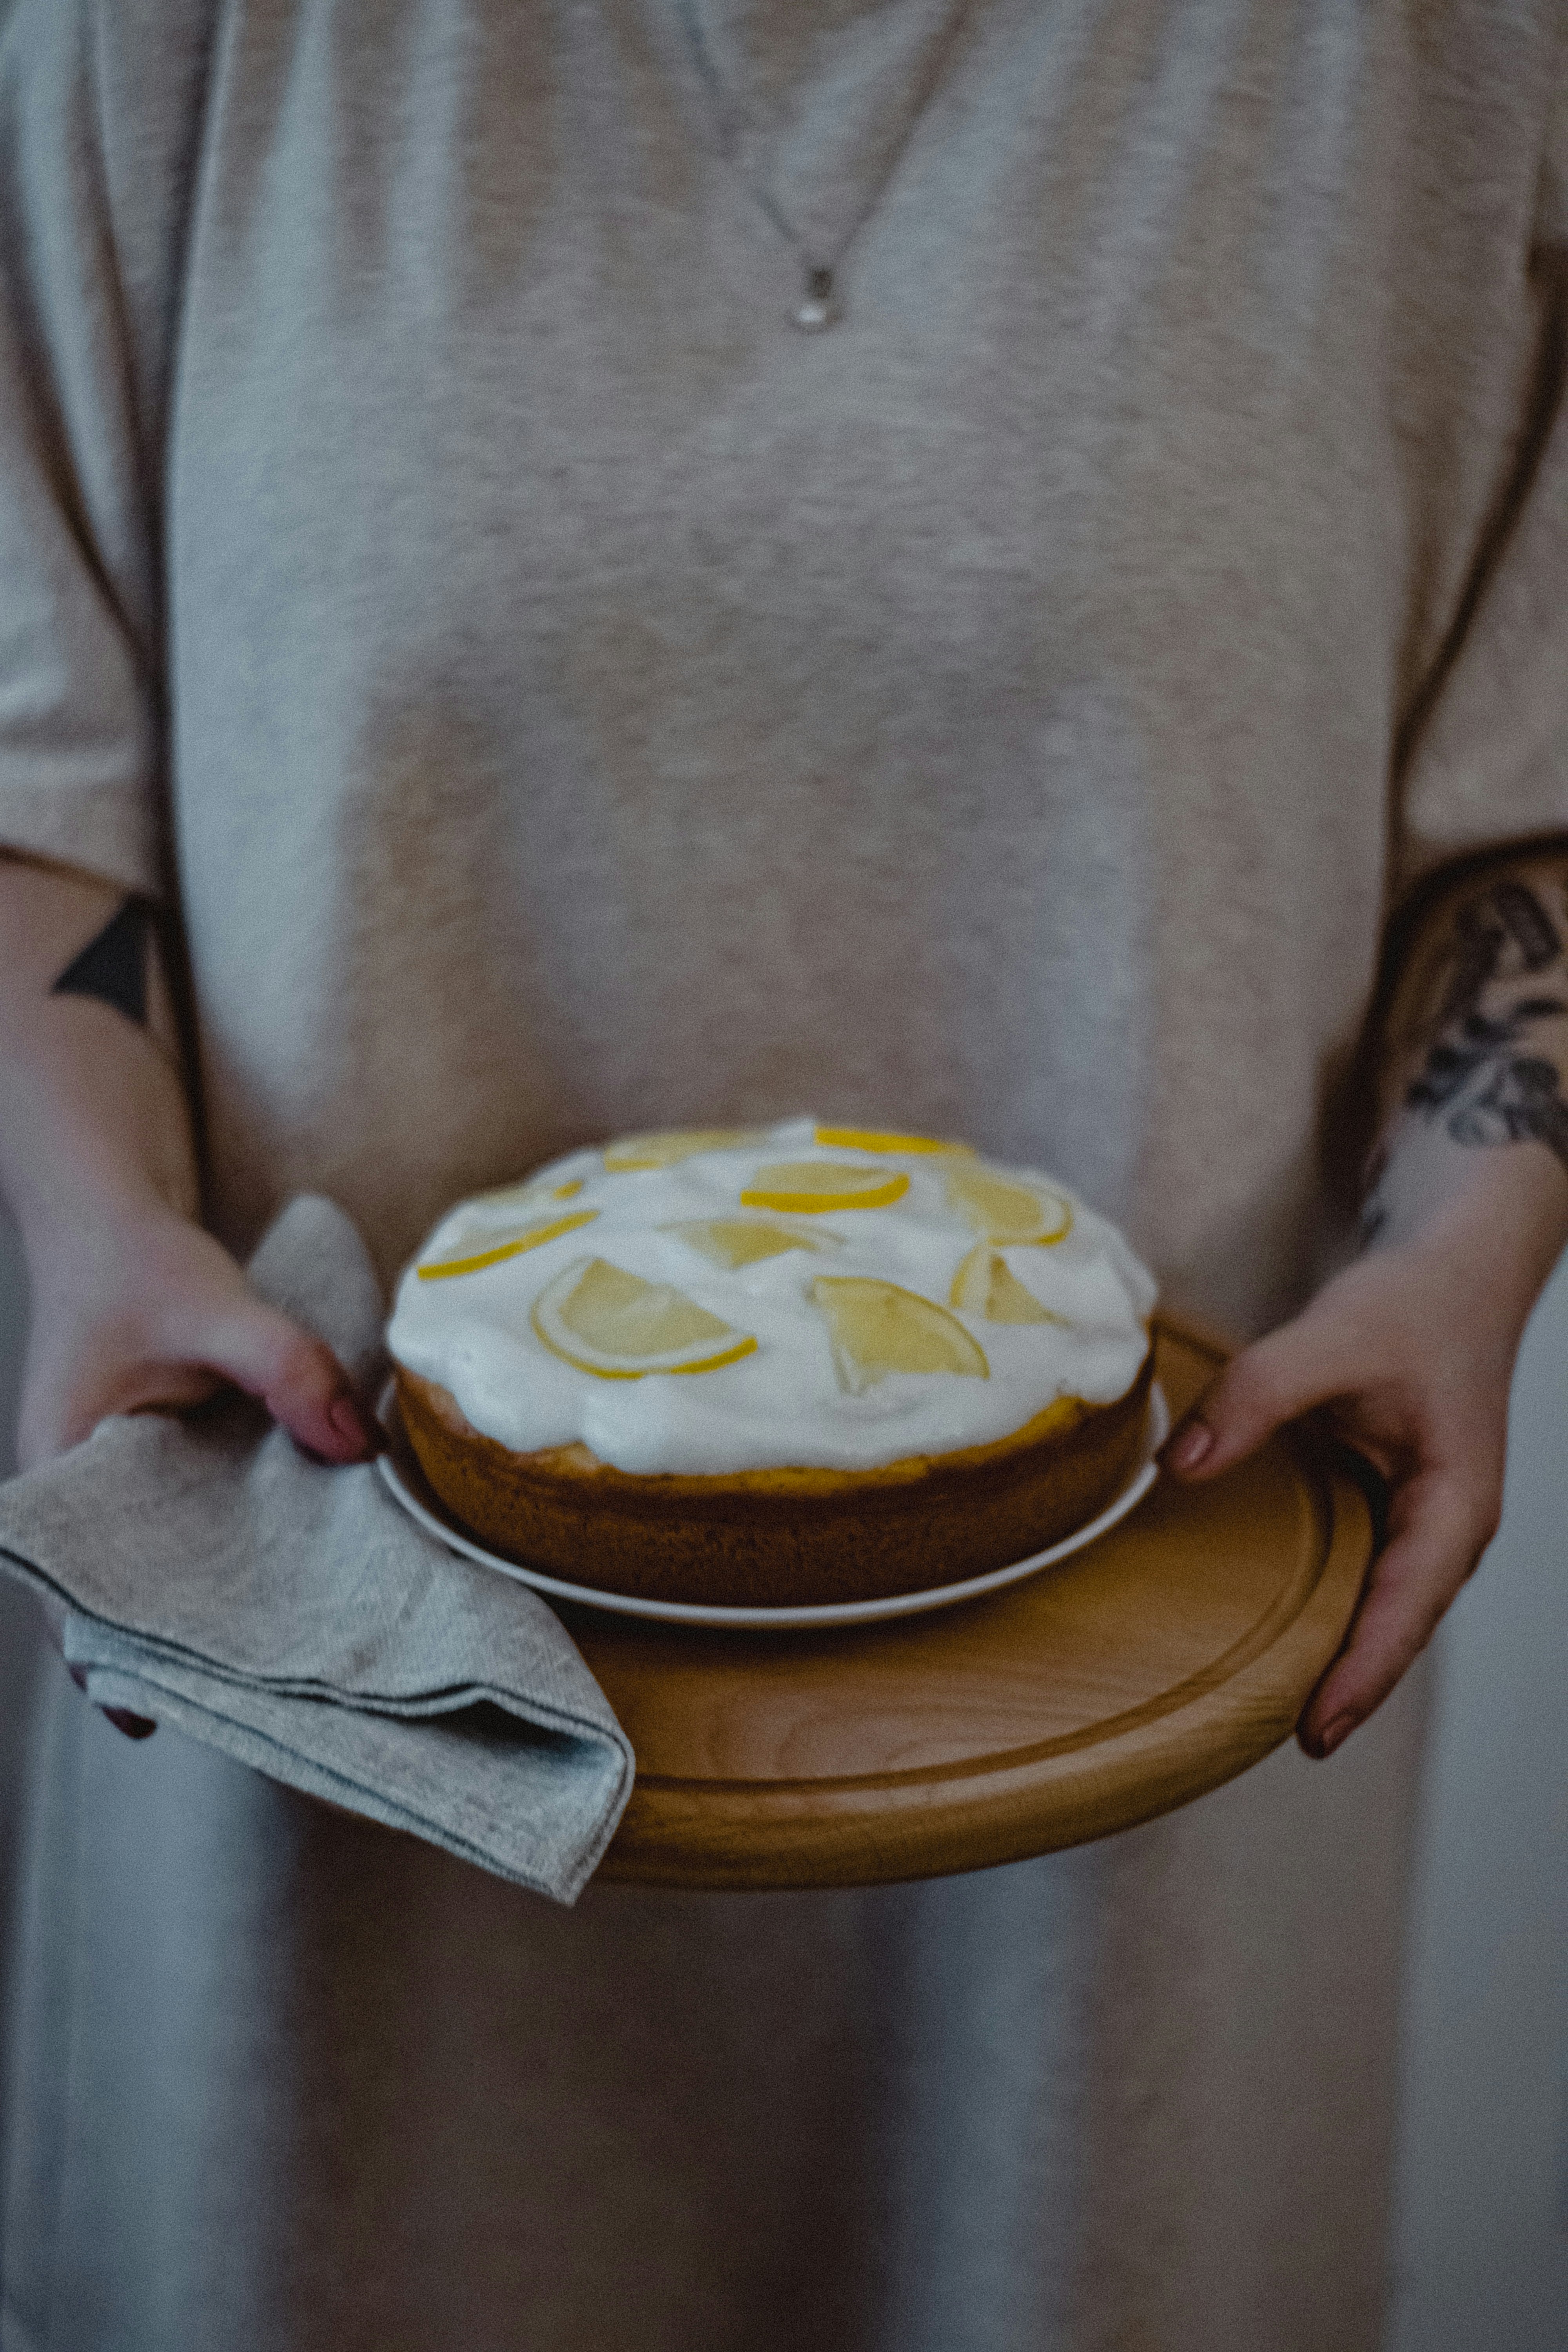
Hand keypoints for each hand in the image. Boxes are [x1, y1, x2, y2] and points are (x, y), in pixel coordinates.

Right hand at [17, 1203, 378, 1738]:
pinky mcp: (161, 1467)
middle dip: (195, 1648)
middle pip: (131, 1600)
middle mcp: (81, 1498)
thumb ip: (286, 1369)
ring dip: (227, 1600)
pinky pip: (199, 1524)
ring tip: (306, 1656)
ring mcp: (121, 1486)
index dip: (120, 1666)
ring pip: (171, 1567)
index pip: (79, 1600)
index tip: (166, 1719)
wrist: (113, 1218)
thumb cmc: (140, 1263)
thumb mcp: (216, 1308)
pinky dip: (244, 1545)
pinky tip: (309, 1568)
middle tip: (278, 1698)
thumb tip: (358, 1448)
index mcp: (59, 1479)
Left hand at [1159, 1218, 1521, 1759]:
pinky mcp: (1393, 1508)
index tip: (1314, 1735)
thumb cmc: (1408, 1306)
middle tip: (1275, 1746)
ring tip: (1265, 1715)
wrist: (1454, 1272)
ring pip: (1378, 1609)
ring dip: (1334, 1658)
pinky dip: (1326, 1611)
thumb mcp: (1329, 1339)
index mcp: (1455, 1506)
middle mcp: (1446, 1530)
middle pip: (1394, 1629)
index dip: (1360, 1677)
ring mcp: (1422, 1523)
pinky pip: (1362, 1576)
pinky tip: (1273, 1636)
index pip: (1405, 1611)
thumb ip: (1254, 1397)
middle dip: (1344, 1689)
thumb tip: (1178, 1466)